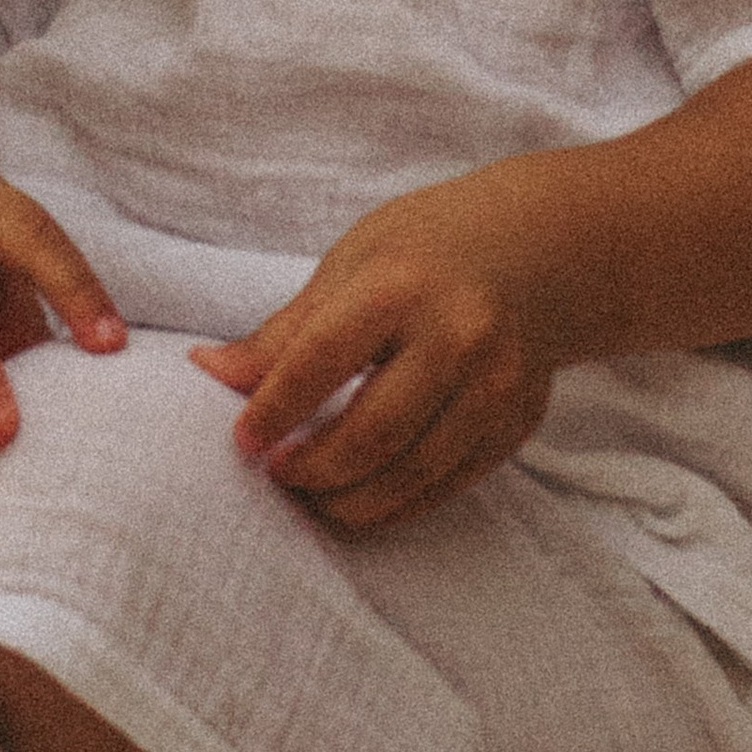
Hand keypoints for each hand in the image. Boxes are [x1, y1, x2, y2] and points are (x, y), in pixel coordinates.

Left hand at [189, 166, 565, 536]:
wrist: (543, 248)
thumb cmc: (429, 248)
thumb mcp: (351, 264)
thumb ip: (285, 330)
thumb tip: (208, 372)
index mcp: (401, 286)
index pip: (320, 362)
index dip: (272, 410)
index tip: (241, 441)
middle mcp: (456, 337)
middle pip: (370, 433)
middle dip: (311, 467)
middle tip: (275, 473)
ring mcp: (495, 386)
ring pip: (411, 473)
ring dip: (348, 499)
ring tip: (310, 493)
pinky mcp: (516, 423)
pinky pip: (447, 484)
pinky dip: (397, 504)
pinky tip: (361, 496)